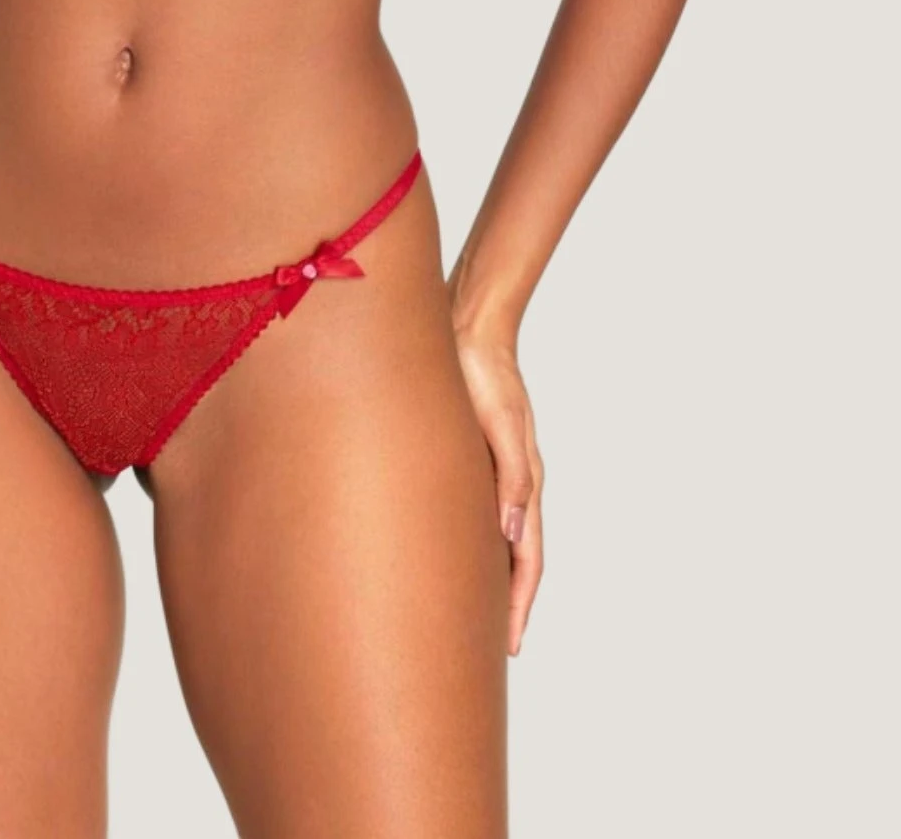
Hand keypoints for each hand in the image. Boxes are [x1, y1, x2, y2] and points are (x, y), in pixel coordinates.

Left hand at [451, 325, 544, 655]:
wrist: (466, 328)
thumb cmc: (482, 374)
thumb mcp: (500, 425)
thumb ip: (510, 478)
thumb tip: (513, 536)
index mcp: (524, 481)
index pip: (528, 559)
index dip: (519, 604)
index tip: (510, 646)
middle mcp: (512, 483)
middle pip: (515, 558)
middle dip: (505, 604)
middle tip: (489, 649)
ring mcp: (492, 471)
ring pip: (495, 540)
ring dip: (489, 578)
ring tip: (469, 614)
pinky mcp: (470, 456)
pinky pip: (474, 514)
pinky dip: (471, 544)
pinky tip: (450, 554)